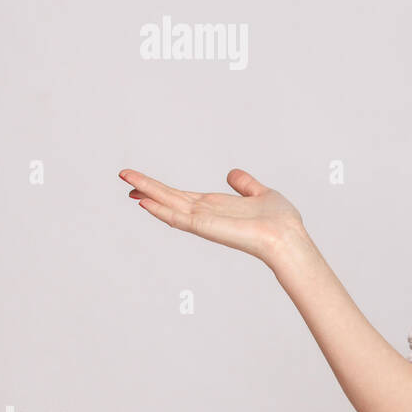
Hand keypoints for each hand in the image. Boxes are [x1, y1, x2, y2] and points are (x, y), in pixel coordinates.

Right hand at [118, 167, 306, 266]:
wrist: (288, 237)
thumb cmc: (280, 221)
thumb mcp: (261, 193)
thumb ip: (245, 184)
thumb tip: (232, 174)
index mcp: (216, 206)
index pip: (181, 196)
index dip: (161, 188)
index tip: (140, 182)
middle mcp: (206, 214)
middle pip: (170, 198)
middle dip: (147, 187)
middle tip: (123, 176)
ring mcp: (204, 221)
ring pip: (169, 204)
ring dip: (148, 193)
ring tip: (126, 181)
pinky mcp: (207, 228)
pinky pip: (179, 219)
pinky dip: (161, 210)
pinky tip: (145, 202)